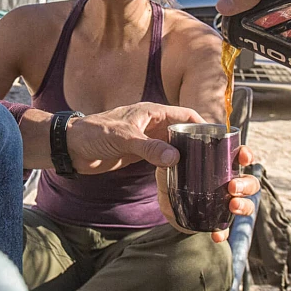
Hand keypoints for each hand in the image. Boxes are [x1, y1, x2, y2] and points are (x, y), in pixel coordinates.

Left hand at [66, 102, 204, 173]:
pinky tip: (182, 177)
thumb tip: (176, 157)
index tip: (219, 141)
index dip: (203, 125)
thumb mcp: (123, 139)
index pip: (186, 115)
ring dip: (186, 155)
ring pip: (174, 145)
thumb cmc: (93, 134)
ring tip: (203, 171)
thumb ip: (149, 147)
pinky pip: (163, 158)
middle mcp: (153, 124)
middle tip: (215, 162)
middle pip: (184, 131)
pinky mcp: (140, 153)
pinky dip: (173, 165)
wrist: (71, 147)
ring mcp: (147, 139)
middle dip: (199, 143)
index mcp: (152, 112)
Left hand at [155, 145, 260, 242]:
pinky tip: (217, 235)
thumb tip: (171, 156)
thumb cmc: (164, 163)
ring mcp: (222, 199)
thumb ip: (156, 149)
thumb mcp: (156, 152)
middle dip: (247, 184)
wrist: (159, 192)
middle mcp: (227, 178)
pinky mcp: (214, 217)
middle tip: (233, 187)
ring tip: (233, 206)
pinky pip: (225, 226)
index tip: (244, 157)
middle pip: (249, 180)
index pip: (239, 154)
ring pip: (244, 202)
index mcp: (218, 157)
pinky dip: (224, 231)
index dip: (246, 155)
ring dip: (244, 205)